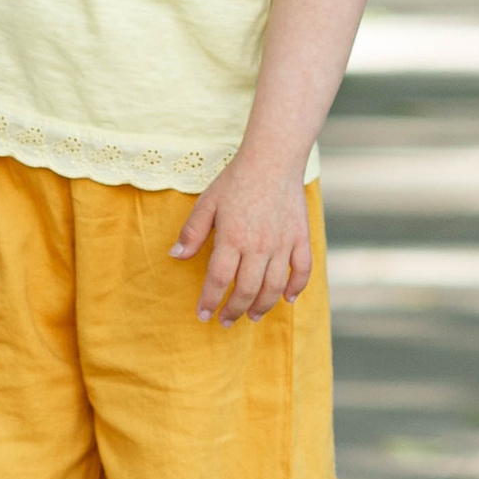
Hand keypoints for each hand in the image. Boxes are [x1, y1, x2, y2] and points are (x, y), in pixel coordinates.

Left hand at [171, 158, 312, 324]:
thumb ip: (192, 231)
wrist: (272, 158)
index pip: (219, 279)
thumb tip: (176, 256)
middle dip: (234, 310)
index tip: (203, 315)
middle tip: (226, 320)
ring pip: (273, 287)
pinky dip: (296, 288)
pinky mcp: (300, 238)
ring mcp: (282, 244)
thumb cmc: (236, 179)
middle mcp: (258, 246)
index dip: (210, 300)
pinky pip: (302, 271)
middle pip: (246, 290)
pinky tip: (287, 298)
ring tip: (252, 315)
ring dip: (262, 306)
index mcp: (232, 237)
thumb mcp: (207, 201)